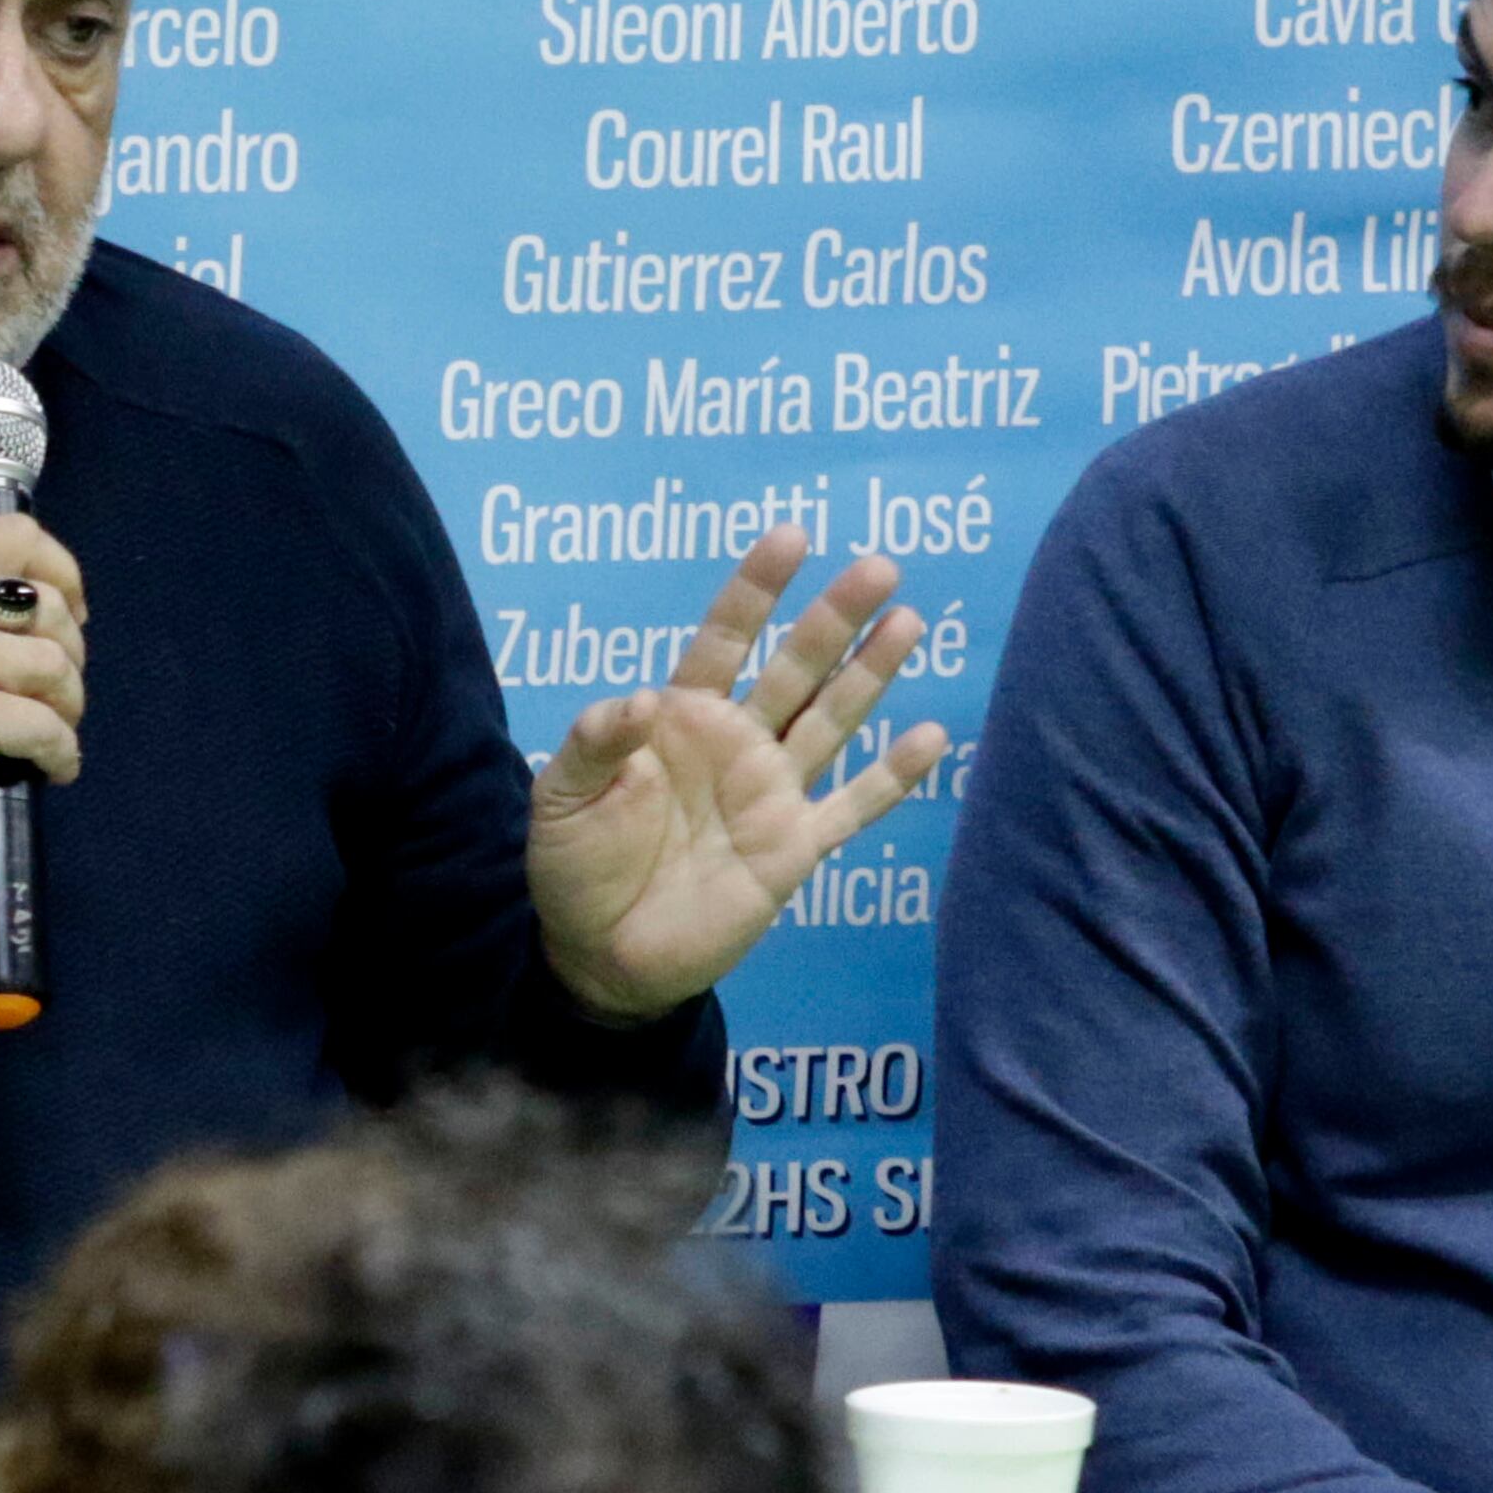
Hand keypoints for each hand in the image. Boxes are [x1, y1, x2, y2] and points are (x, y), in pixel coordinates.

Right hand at [0, 520, 89, 844]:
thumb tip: (39, 611)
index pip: (18, 535)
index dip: (63, 573)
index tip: (71, 612)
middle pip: (48, 605)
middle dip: (72, 655)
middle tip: (57, 691)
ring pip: (54, 666)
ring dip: (68, 707)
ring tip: (54, 731)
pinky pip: (44, 728)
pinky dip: (60, 753)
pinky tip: (52, 767)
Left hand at [527, 529, 950, 1021]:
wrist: (601, 955)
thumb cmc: (575, 865)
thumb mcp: (561, 795)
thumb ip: (594, 740)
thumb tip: (643, 700)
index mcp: (681, 719)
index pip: (725, 639)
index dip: (756, 588)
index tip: (792, 536)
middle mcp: (737, 743)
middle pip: (795, 668)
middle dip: (834, 618)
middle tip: (879, 566)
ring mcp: (771, 793)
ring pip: (832, 720)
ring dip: (870, 673)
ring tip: (909, 620)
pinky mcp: (795, 848)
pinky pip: (852, 806)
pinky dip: (891, 775)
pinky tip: (931, 736)